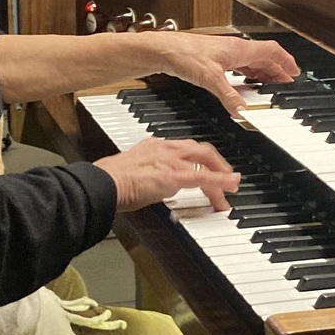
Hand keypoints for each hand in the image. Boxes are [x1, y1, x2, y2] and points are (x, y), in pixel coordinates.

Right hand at [97, 137, 240, 212]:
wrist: (103, 183)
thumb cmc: (110, 182)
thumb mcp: (133, 172)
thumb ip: (146, 175)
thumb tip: (151, 187)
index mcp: (154, 146)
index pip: (184, 147)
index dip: (200, 158)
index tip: (206, 167)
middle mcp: (164, 148)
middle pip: (200, 149)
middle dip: (217, 163)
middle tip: (227, 176)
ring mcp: (170, 160)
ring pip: (205, 161)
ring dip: (221, 176)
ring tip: (230, 188)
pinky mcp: (173, 175)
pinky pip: (204, 176)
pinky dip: (220, 181)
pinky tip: (230, 186)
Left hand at [157, 32, 298, 116]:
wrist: (163, 50)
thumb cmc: (184, 55)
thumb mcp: (210, 78)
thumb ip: (229, 96)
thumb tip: (243, 111)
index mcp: (239, 49)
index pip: (272, 51)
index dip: (286, 61)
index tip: (295, 71)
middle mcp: (234, 49)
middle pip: (264, 58)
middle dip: (277, 70)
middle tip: (286, 84)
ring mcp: (225, 54)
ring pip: (251, 62)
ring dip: (263, 73)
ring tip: (270, 86)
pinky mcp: (215, 60)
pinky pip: (239, 68)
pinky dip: (247, 76)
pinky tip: (245, 85)